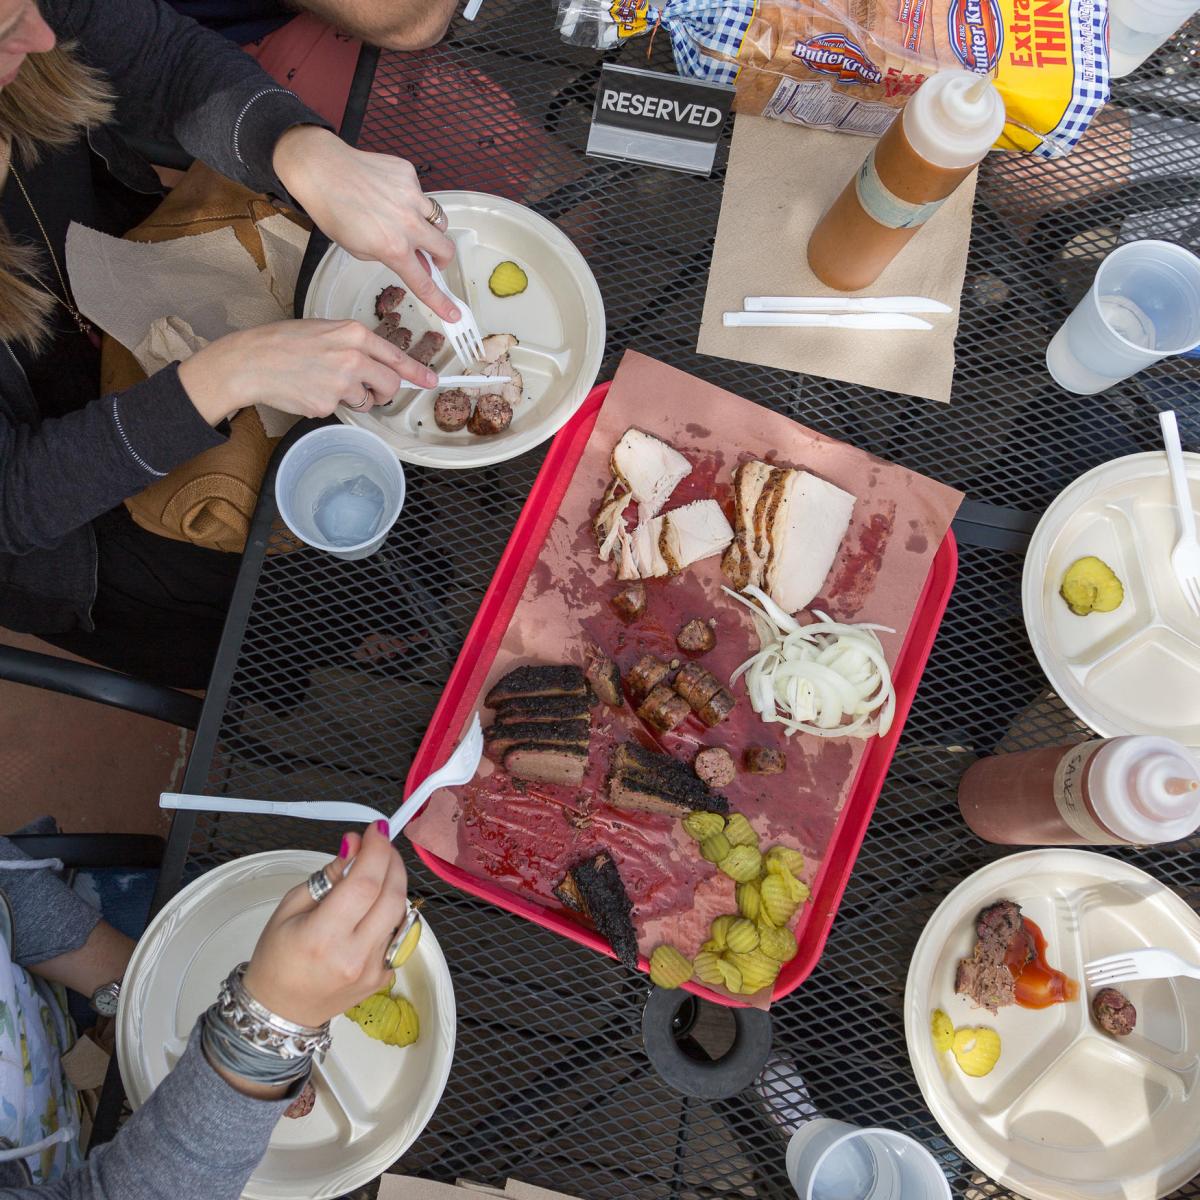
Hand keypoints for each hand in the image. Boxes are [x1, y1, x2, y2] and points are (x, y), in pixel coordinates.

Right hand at [177, 319, 435, 425]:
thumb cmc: (283, 343)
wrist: (251, 361)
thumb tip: (378, 361)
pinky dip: (329, 403)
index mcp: (352, 333)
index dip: (416, 372)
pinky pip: (341, 409)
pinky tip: (310, 390)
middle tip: (372, 391)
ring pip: (366, 400)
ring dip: (353, 397)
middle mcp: (352, 357)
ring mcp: (341, 383)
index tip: (430, 381)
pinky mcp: (327, 404)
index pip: (395, 356)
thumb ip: (354, 344)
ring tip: (324, 382)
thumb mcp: (324, 330)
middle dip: (385, 392)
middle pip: (389, 385)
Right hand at [242, 823, 407, 1028]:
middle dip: (391, 861)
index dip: (376, 851)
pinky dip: (390, 912)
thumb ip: (328, 876)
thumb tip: (354, 846)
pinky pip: (398, 934)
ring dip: (394, 884)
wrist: (280, 1011)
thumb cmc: (277, 960)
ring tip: (376, 872)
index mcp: (323, 937)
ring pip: (400, 913)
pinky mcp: (383, 977)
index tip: (376, 830)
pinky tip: (372, 907)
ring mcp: (373, 970)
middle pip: (392, 895)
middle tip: (380, 844)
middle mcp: (353, 956)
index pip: (365, 883)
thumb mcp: (290, 908)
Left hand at [273, 125, 459, 321]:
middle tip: (432, 259)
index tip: (453, 313)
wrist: (322, 170)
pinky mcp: (409, 175)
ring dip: (429, 229)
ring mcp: (412, 197)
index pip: (424, 283)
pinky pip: (421, 195)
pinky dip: (411, 201)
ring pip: (439, 221)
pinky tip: (389, 195)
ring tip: (408, 222)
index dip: (440, 302)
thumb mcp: (358, 249)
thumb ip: (391, 258)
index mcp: (393, 248)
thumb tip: (416, 262)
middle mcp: (408, 224)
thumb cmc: (333, 212)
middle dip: (442, 259)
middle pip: (446, 249)